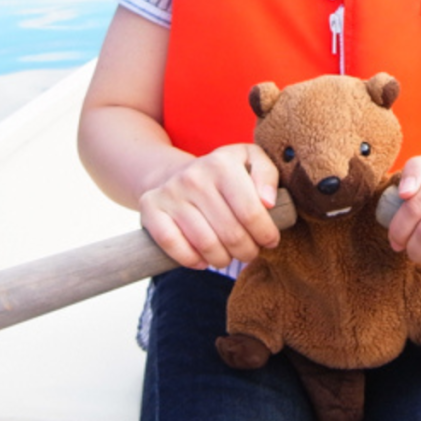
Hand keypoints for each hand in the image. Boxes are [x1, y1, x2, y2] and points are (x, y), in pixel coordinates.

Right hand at [138, 143, 280, 269]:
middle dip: (247, 251)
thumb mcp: (250, 160)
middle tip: (250, 252)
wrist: (175, 172)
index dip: (265, 234)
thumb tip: (268, 203)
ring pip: (205, 244)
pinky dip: (192, 260)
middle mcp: (194, 176)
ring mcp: (170, 193)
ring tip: (229, 257)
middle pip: (231, 233)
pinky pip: (173, 246)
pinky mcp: (150, 208)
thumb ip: (267, 175)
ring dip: (222, 260)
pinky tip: (203, 260)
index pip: (251, 212)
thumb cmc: (222, 173)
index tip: (270, 241)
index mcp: (222, 163)